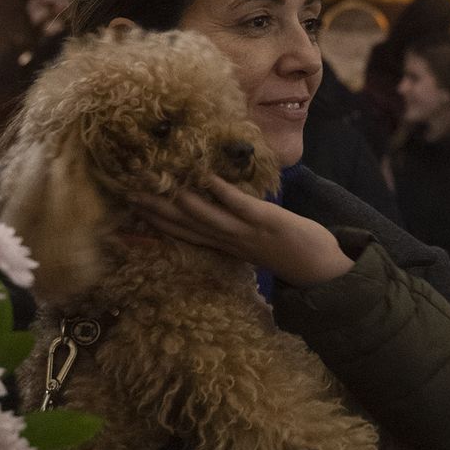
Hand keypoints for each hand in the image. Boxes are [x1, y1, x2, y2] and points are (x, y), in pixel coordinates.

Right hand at [134, 180, 352, 286]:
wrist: (322, 272)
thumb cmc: (290, 253)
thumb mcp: (255, 244)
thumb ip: (235, 229)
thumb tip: (219, 207)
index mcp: (225, 246)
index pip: (184, 233)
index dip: (157, 221)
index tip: (131, 207)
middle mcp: (229, 242)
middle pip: (186, 226)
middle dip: (156, 211)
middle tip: (127, 194)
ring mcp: (246, 233)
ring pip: (206, 218)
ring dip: (180, 202)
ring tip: (155, 186)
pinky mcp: (266, 223)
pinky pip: (239, 206)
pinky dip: (222, 192)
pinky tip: (206, 177)